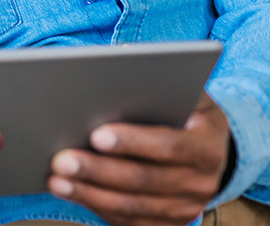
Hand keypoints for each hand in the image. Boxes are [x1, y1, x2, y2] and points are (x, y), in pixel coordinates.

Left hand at [47, 93, 230, 225]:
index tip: (95, 134)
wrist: (213, 150)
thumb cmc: (188, 109)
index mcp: (207, 147)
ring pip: (131, 206)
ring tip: (56, 178)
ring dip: (89, 193)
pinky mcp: (166, 224)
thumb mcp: (188, 90)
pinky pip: (128, 221)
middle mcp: (200, 184)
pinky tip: (68, 191)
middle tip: (61, 159)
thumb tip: (120, 59)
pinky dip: (95, 206)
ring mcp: (184, 209)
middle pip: (143, 180)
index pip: (168, 146)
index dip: (132, 142)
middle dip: (98, 170)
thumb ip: (159, 80)